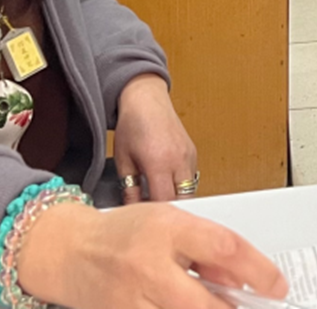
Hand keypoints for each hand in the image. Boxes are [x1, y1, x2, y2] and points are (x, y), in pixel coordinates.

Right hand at [16, 198, 286, 308]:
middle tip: (249, 308)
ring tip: (216, 306)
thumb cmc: (124, 234)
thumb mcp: (170, 223)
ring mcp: (130, 298)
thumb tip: (244, 280)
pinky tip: (181, 308)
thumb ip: (206, 249)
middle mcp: (147, 265)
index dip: (258, 270)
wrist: (67, 251)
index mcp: (166, 229)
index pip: (224, 247)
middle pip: (204, 303)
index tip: (276, 286)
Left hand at [115, 74, 197, 203]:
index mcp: (159, 162)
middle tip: (152, 213)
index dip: (154, 213)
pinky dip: (180, 187)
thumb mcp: (124, 160)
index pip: (163, 201)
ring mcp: (189, 156)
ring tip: (157, 198)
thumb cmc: (132, 124)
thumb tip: (131, 210)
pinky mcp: (193, 153)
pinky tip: (165, 184)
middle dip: (168, 209)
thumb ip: (129, 188)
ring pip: (190, 191)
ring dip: (176, 198)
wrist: (146, 99)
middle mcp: (179, 160)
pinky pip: (191, 179)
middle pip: (182, 200)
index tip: (142, 217)